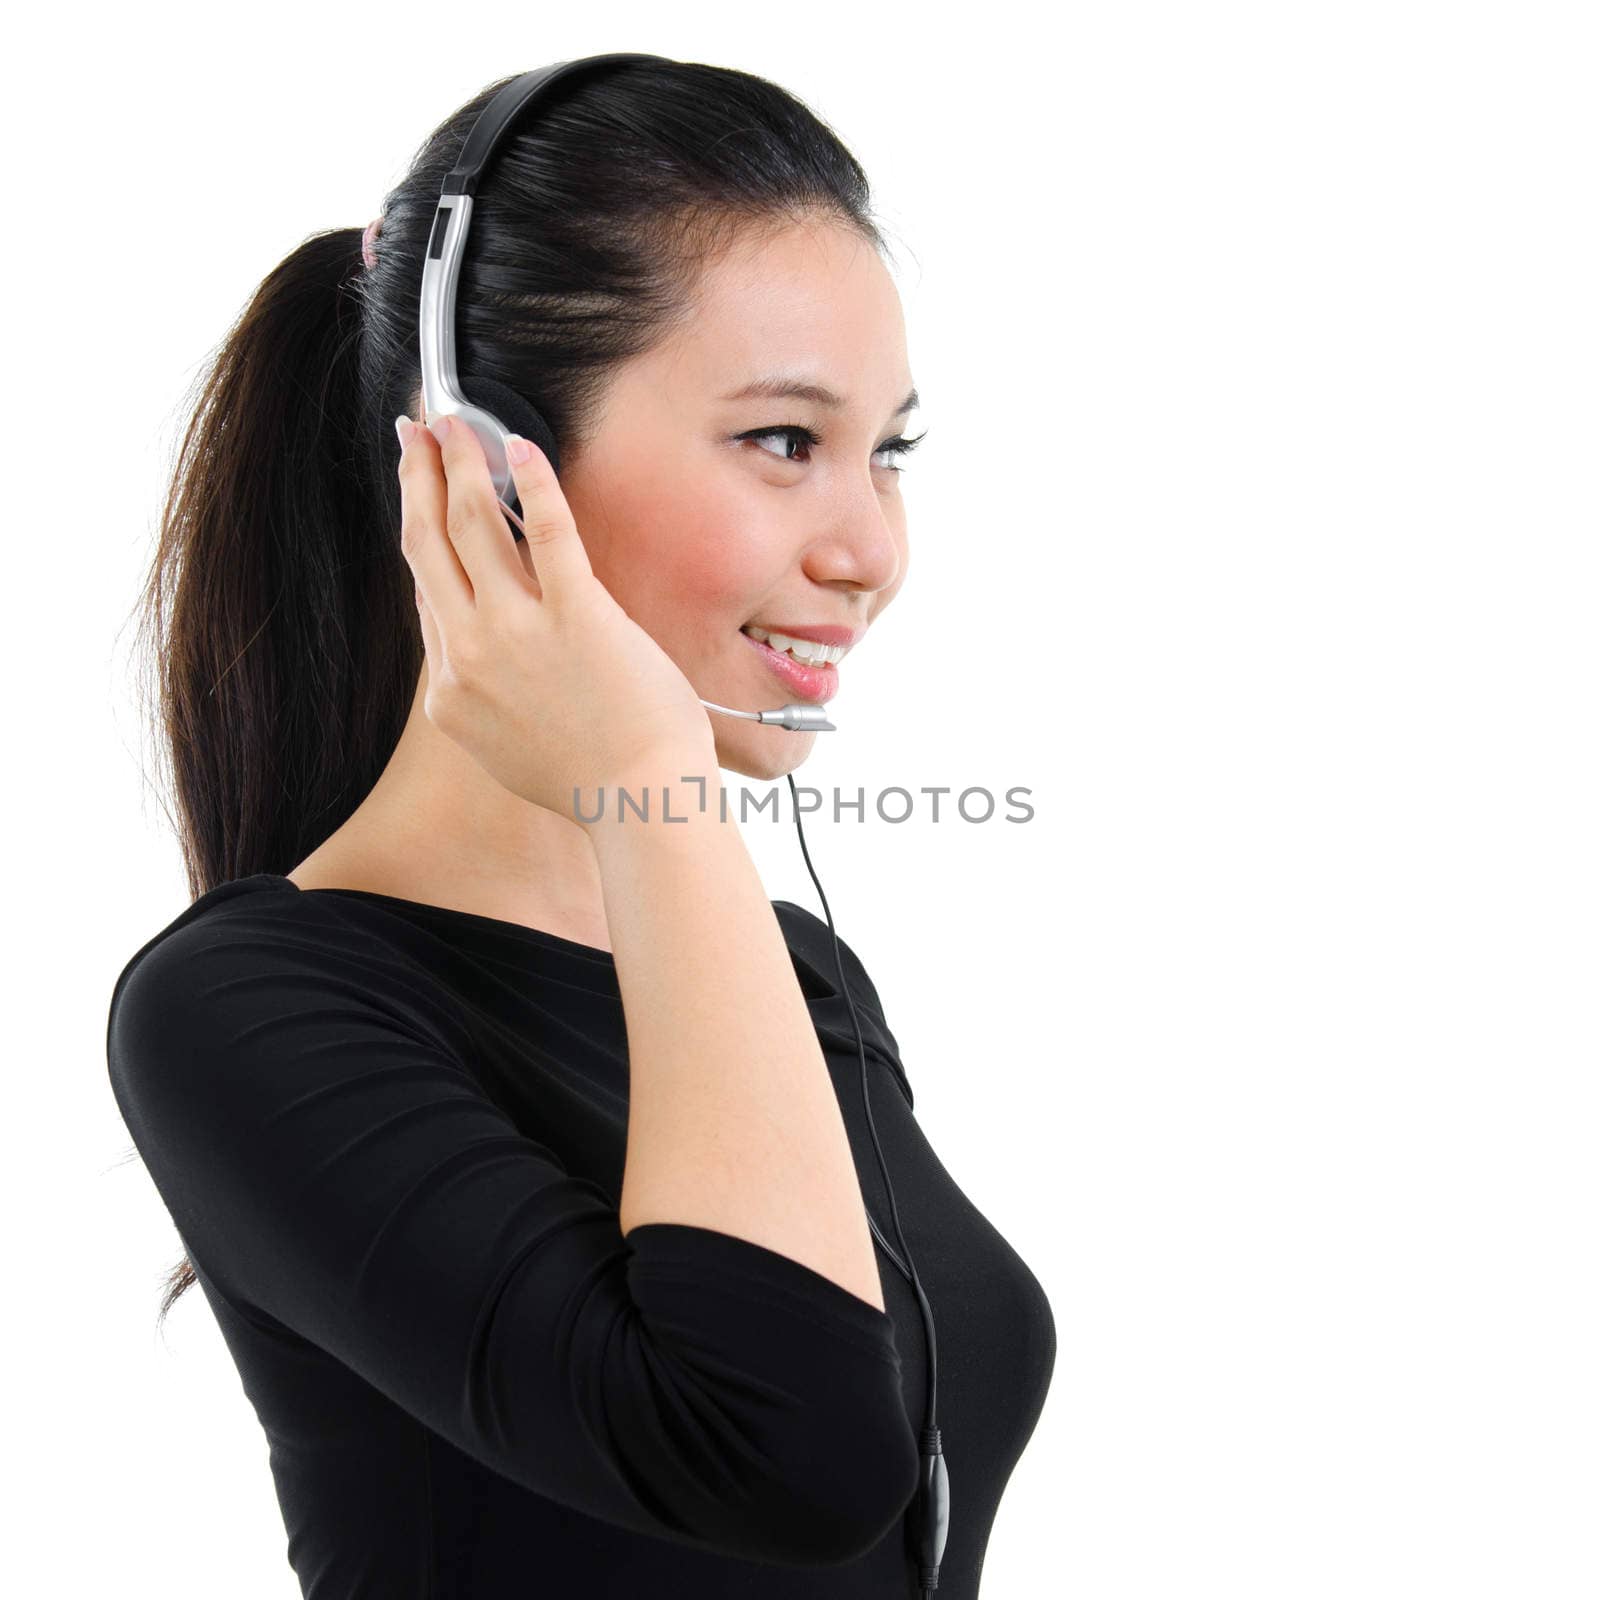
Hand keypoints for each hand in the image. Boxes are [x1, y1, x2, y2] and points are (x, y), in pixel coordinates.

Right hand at [397, 414, 715, 823]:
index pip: (426, 595)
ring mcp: (517, 633)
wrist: (638, 804)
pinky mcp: (576, 614)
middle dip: (417, 479)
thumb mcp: (505, 749)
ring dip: (459, 463)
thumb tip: (474, 657)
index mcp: (450, 692)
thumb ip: (482, 698)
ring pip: (470, 525)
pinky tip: (522, 445)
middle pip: (426, 545)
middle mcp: (469, 655)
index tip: (418, 496)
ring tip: (455, 423)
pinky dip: (532, 480)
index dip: (420, 534)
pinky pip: (546, 530)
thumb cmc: (589, 780)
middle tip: (415, 434)